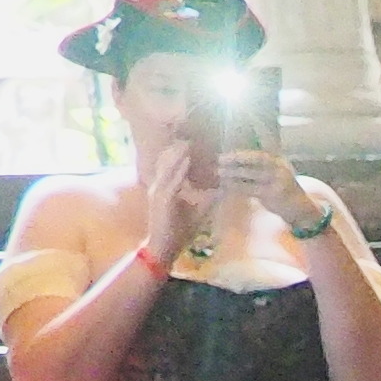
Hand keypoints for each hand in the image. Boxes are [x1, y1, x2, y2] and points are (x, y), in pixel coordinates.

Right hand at [139, 131, 211, 266]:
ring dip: (177, 153)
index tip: (193, 139)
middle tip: (190, 133)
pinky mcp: (160, 200)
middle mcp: (159, 186)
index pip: (172, 164)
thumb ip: (206, 197)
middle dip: (178, 147)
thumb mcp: (197, 210)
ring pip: (167, 167)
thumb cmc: (179, 230)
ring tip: (188, 140)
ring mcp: (158, 192)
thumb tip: (222, 187)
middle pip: (167, 161)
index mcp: (166, 187)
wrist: (165, 247)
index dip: (181, 152)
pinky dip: (178, 170)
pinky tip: (186, 160)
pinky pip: (170, 181)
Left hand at [218, 140, 318, 230]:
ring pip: (251, 176)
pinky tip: (228, 185)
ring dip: (234, 174)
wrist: (300, 207)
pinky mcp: (273, 196)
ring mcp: (278, 183)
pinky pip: (251, 189)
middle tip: (220, 160)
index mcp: (280, 162)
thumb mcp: (277, 172)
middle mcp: (280, 170)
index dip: (242, 154)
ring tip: (220, 172)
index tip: (228, 154)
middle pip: (255, 163)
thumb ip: (262, 165)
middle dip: (236, 161)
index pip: (259, 155)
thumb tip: (237, 158)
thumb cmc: (283, 188)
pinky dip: (238, 186)